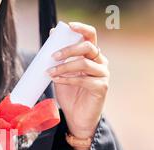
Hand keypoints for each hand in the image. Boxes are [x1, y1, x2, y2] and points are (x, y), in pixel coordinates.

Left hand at [48, 22, 109, 140]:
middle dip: (69, 49)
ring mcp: (103, 75)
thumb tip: (52, 36)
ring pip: (84, 63)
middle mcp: (100, 62)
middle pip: (88, 47)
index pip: (91, 36)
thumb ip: (59, 59)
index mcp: (92, 55)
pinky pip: (83, 79)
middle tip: (53, 56)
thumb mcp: (62, 73)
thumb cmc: (70, 95)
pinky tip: (57, 79)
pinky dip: (67, 79)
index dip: (81, 29)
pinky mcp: (101, 88)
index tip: (69, 26)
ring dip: (64, 66)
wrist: (76, 117)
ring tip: (50, 72)